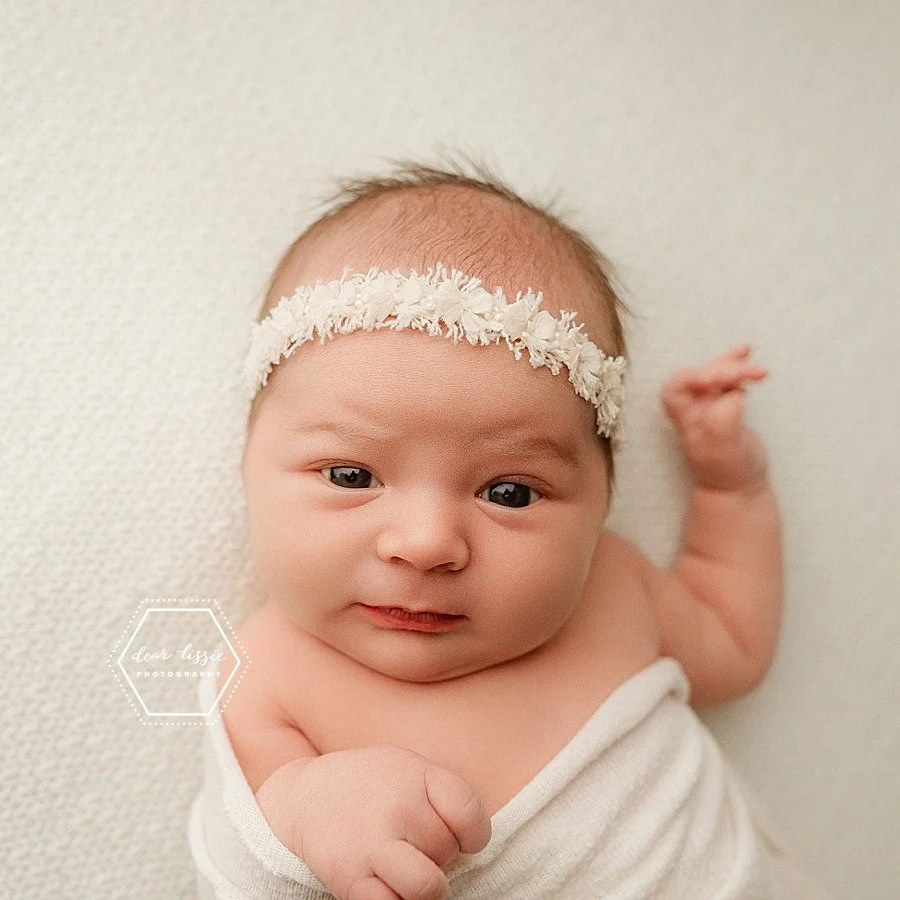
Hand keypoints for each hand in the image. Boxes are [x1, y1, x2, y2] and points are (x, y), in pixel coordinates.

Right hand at [255, 745, 491, 899]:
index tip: (461, 836)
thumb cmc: (370, 786)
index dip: (473, 833)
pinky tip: (387, 881)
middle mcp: (396, 807)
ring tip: (407, 867)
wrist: (304, 799)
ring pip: (429, 888)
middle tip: (413, 842)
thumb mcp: (407, 768)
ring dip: (424, 883)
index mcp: (414, 773)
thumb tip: (472, 843)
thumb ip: (441, 797)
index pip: (469, 813)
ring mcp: (372, 846)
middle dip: (438, 853)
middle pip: (447, 851)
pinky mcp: (351, 882)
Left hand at [660, 344, 768, 492]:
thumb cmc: (726, 470)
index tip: (718, 381)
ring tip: (755, 364)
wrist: (738, 489)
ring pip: (715, 373)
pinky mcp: (725, 406)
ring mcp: (709, 407)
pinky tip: (746, 353)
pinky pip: (728, 380)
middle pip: (700, 375)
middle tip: (753, 373)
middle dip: (725, 369)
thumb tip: (733, 394)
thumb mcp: (723, 446)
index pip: (676, 387)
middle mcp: (693, 409)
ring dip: (734, 364)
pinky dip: (737, 366)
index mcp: (685, 418)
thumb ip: (723, 418)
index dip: (694, 377)